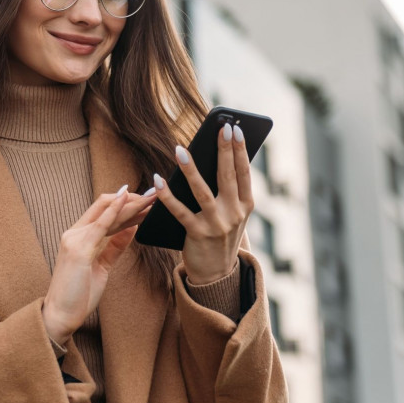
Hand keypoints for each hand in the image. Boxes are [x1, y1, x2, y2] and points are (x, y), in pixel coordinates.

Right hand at [41, 185, 156, 343]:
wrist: (61, 315)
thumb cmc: (79, 294)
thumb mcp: (101, 267)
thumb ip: (113, 246)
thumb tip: (130, 228)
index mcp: (78, 237)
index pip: (103, 212)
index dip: (125, 204)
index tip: (146, 202)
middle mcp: (74, 233)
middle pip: (104, 206)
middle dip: (131, 199)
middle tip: (154, 194)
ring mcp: (74, 239)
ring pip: (106, 211)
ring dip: (130, 203)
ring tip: (150, 197)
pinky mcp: (78, 249)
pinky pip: (100, 225)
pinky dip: (114, 210)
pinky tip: (127, 199)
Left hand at [149, 122, 253, 282]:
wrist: (217, 274)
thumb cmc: (221, 235)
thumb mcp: (233, 214)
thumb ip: (229, 191)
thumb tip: (217, 157)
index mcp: (246, 206)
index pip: (244, 172)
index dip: (240, 149)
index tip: (235, 128)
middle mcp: (234, 214)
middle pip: (227, 176)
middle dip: (224, 150)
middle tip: (219, 128)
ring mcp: (216, 224)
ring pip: (202, 191)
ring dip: (190, 169)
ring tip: (179, 149)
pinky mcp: (197, 234)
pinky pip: (179, 211)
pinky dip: (167, 195)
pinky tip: (158, 179)